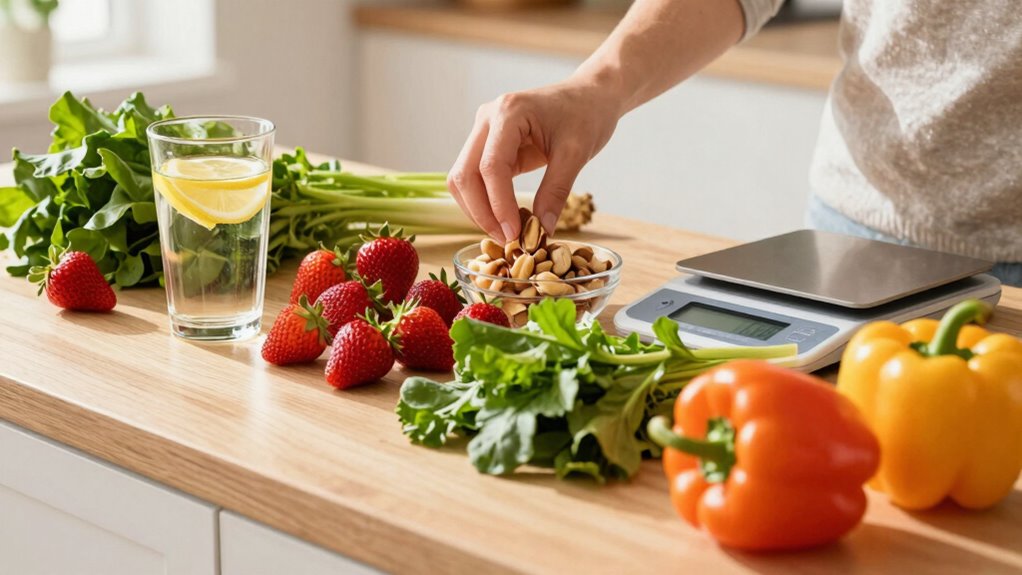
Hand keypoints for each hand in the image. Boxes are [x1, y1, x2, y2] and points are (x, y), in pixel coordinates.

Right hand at [448, 77, 621, 241]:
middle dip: (481, 212)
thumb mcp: (576, 154)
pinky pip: (475, 178)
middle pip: (465, 174)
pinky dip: (484, 201)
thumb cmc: (586, 116)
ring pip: (463, 179)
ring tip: (505, 233)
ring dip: (478, 210)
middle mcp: (487, 119)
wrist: (589, 96)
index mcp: (508, 113)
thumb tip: (541, 230)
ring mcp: (483, 130)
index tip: (514, 234)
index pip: (491, 166)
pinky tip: (504, 219)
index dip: (498, 205)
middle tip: (506, 240)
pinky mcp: (487, 144)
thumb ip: (556, 191)